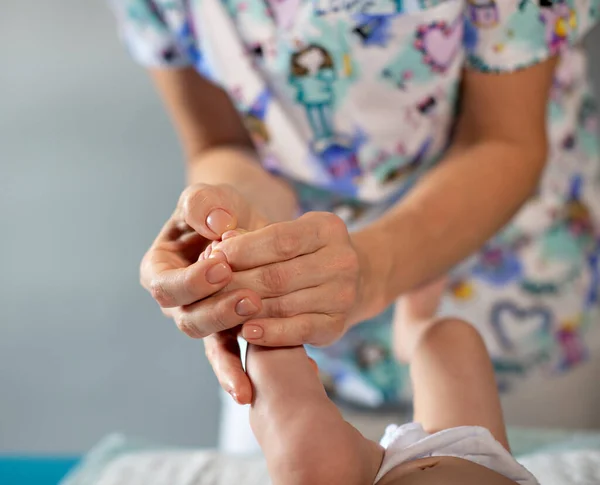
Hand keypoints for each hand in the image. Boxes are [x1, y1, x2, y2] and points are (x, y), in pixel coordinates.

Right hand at [140, 183, 269, 399]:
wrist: (243, 224)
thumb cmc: (219, 209)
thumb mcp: (208, 198)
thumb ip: (204, 204)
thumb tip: (216, 223)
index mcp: (160, 269)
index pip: (166, 283)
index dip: (192, 279)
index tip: (222, 264)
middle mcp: (176, 299)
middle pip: (186, 317)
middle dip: (216, 308)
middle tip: (248, 295)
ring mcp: (200, 317)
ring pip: (206, 336)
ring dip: (230, 328)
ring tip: (257, 313)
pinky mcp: (225, 329)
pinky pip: (225, 354)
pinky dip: (233, 371)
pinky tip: (246, 391)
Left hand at [213, 212, 367, 347]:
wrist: (349, 280)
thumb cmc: (304, 252)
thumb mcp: (286, 232)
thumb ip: (254, 237)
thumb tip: (223, 242)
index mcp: (328, 229)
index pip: (278, 240)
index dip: (242, 250)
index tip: (213, 255)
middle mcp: (342, 261)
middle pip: (277, 276)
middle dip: (237, 282)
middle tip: (208, 288)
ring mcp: (342, 295)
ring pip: (282, 305)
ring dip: (244, 309)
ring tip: (218, 309)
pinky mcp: (336, 325)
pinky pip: (298, 331)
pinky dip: (269, 333)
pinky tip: (246, 331)